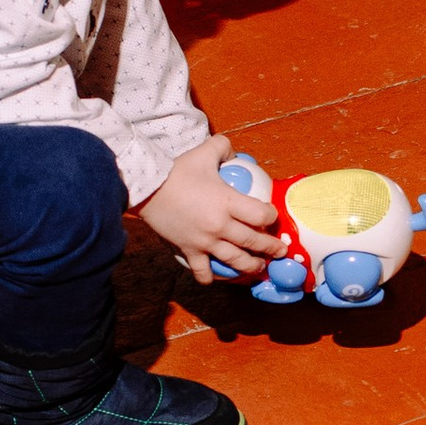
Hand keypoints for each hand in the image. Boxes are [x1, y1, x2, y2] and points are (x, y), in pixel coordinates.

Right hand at [141, 137, 281, 284]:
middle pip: (254, 242)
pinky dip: (211, 277)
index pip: (261, 215)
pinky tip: (218, 276)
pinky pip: (203, 271)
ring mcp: (204, 241)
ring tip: (258, 267)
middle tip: (279, 250)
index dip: (271, 216)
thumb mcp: (203, 152)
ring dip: (251, 266)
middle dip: (271, 248)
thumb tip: (233, 153)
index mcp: (227, 202)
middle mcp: (219, 225)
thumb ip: (222, 147)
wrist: (146, 189)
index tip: (272, 216)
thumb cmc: (175, 171)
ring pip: (235, 261)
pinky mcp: (188, 250)